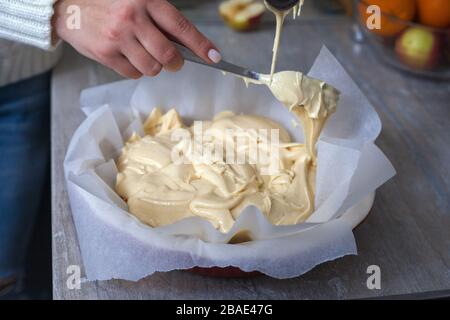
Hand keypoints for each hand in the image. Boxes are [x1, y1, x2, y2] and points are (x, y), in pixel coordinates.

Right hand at [53, 0, 221, 77]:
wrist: (67, 6)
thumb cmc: (108, 2)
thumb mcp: (136, 0)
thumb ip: (160, 18)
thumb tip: (187, 44)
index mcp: (145, 0)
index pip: (181, 27)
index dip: (201, 45)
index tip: (215, 57)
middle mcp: (133, 18)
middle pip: (168, 56)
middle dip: (175, 63)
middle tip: (172, 60)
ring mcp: (118, 38)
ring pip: (152, 69)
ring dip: (153, 66)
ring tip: (143, 53)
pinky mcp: (105, 54)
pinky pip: (133, 74)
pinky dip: (135, 69)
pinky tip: (127, 55)